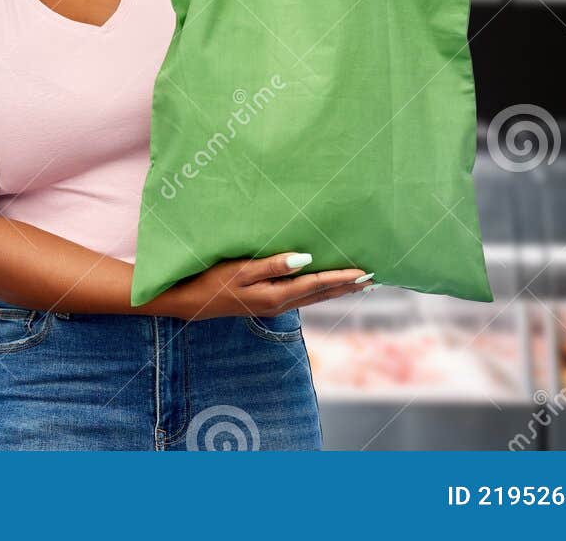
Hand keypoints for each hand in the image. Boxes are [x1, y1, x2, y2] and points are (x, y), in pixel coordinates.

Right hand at [161, 251, 372, 319]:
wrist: (191, 301)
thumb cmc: (213, 280)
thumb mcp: (241, 270)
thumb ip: (273, 265)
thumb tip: (306, 260)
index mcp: (276, 296)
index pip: (317, 284)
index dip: (343, 278)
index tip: (366, 273)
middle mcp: (281, 304)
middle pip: (322, 294)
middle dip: (348, 286)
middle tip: (374, 279)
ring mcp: (274, 305)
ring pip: (315, 297)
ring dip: (337, 289)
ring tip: (358, 283)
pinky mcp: (268, 302)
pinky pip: (303, 296)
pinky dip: (320, 290)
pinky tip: (324, 285)